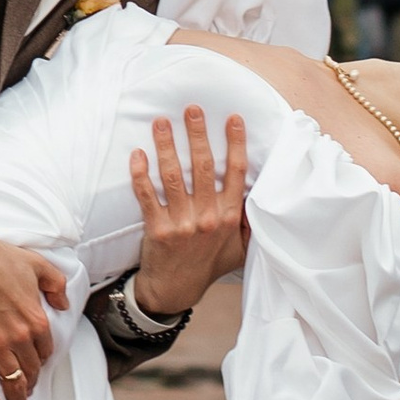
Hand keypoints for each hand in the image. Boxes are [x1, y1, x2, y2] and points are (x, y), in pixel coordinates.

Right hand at [0, 220, 71, 399]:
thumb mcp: (38, 264)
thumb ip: (56, 285)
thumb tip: (63, 303)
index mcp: (37, 320)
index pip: (46, 350)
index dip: (43, 358)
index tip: (38, 363)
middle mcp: (20, 338)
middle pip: (31, 369)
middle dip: (32, 382)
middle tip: (28, 389)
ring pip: (13, 382)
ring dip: (17, 398)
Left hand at [127, 106, 248, 318]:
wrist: (176, 290)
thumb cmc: (208, 264)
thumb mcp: (239, 247)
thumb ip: (248, 221)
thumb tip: (261, 194)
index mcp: (229, 217)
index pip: (235, 173)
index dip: (235, 143)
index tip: (233, 118)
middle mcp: (208, 217)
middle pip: (203, 166)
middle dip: (197, 134)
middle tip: (192, 108)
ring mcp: (182, 223)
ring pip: (174, 176)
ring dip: (166, 145)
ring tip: (161, 122)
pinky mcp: (158, 229)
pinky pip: (147, 196)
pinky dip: (141, 174)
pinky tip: (138, 153)